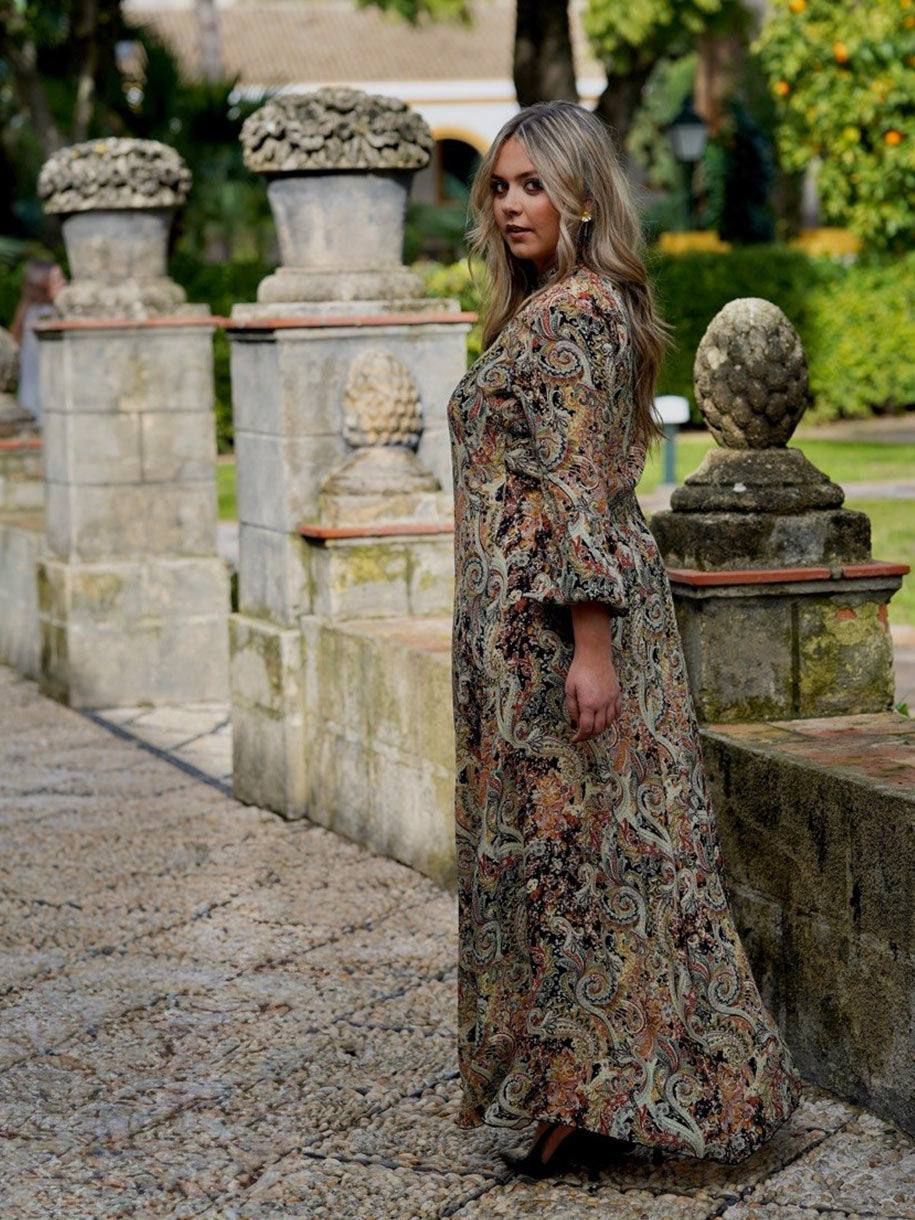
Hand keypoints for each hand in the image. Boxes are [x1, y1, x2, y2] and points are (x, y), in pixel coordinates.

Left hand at [567, 603, 620, 741]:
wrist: (595, 655)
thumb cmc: (579, 670)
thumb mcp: (569, 689)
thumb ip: (572, 708)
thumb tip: (574, 722)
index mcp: (589, 704)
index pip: (586, 728)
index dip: (580, 736)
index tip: (575, 739)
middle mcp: (602, 704)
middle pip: (599, 728)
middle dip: (590, 736)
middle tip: (582, 736)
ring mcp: (612, 699)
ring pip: (609, 722)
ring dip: (601, 729)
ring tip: (592, 729)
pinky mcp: (617, 694)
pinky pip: (617, 712)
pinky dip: (611, 719)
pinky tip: (604, 719)